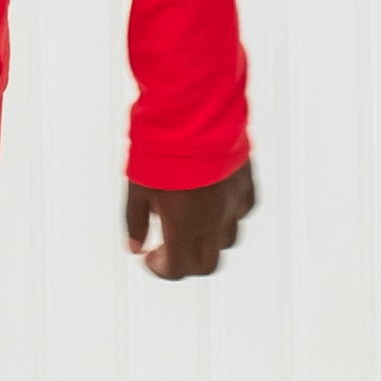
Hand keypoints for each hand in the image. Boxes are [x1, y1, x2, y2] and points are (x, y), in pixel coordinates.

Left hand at [125, 158, 255, 279]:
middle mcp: (213, 220)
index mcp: (184, 226)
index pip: (177, 269)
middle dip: (187, 264)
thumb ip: (135, 221)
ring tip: (190, 223)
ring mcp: (232, 201)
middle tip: (169, 249)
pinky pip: (242, 210)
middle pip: (207, 264)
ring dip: (208, 240)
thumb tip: (134, 247)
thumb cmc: (160, 147)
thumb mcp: (136, 186)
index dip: (161, 269)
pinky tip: (211, 202)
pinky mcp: (245, 181)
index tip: (149, 257)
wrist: (193, 110)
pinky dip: (228, 215)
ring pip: (228, 239)